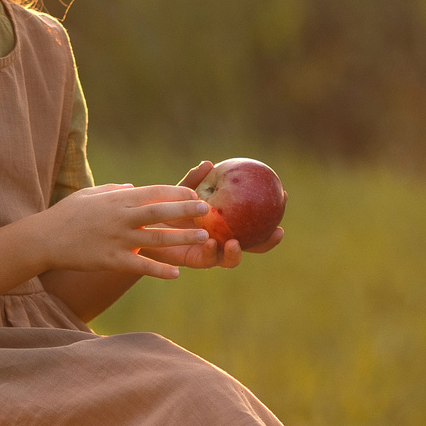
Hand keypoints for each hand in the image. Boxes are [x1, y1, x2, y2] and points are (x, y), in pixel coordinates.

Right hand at [32, 183, 210, 280]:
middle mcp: (121, 217)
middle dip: (186, 210)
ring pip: (157, 238)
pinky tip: (176, 274)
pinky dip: (159, 271)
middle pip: (161, 211)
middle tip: (207, 211)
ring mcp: (117, 239)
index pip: (155, 191)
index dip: (177, 192)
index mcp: (118, 199)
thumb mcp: (90, 194)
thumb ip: (114, 190)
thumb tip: (133, 187)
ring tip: (203, 238)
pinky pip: (141, 266)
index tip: (194, 193)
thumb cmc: (66, 214)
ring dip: (182, 238)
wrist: (44, 238)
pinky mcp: (111, 260)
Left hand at [148, 161, 284, 268]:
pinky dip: (212, 253)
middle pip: (251, 245)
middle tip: (277, 232)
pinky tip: (211, 243)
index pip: (253, 220)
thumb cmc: (163, 207)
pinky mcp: (193, 261)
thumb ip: (193, 181)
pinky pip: (206, 260)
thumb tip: (208, 163)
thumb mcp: (179, 191)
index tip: (283, 196)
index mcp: (225, 223)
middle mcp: (222, 239)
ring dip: (236, 253)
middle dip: (266, 242)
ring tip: (235, 243)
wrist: (142, 226)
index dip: (271, 210)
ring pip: (230, 259)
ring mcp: (210, 253)